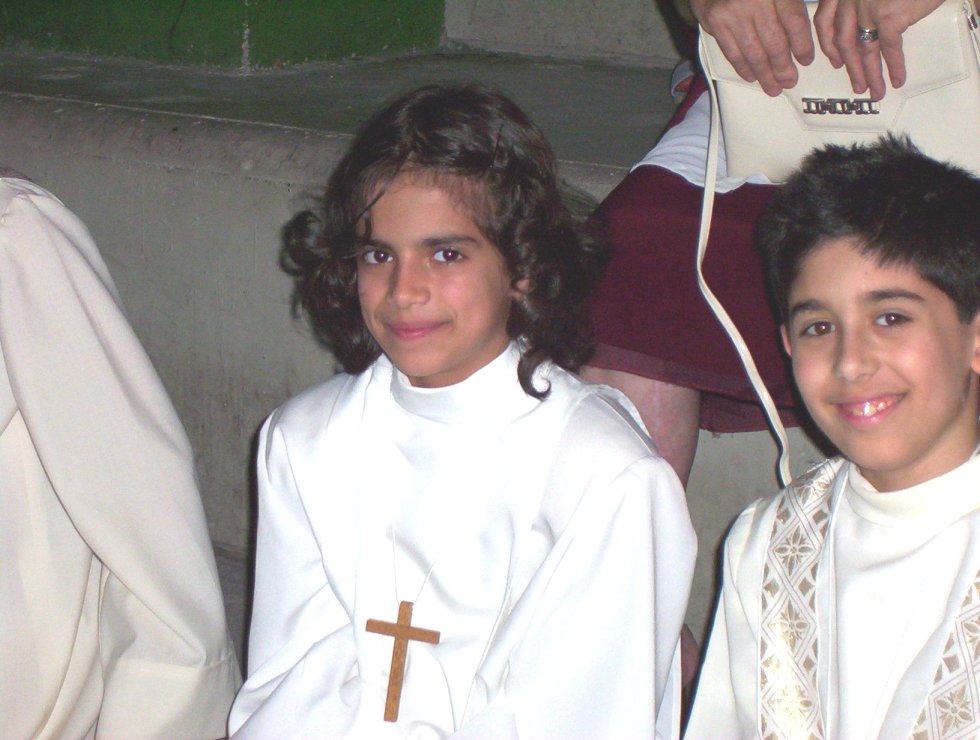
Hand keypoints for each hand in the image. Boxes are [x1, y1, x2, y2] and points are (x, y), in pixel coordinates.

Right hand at [691, 0, 815, 95]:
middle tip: (789, 81)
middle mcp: (755, 1)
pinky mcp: (716, 22)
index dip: (802, 45)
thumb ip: (787, 6)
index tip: (806, 60)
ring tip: (773, 87)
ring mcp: (734, 12)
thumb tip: (798, 41)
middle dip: (783, 68)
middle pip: (775, 42)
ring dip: (764, 75)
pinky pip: (733, 52)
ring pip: (754, 52)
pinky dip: (743, 68)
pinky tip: (752, 77)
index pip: (794, 22)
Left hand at [814, 0, 943, 99]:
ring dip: (869, 74)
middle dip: (851, 68)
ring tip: (875, 91)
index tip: (834, 62)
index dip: (828, 45)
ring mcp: (867, 7)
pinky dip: (894, 66)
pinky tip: (897, 79)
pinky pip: (888, 48)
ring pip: (863, 49)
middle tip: (857, 85)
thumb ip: (866, 2)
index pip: (825, 21)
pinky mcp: (888, 16)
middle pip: (843, 40)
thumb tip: (869, 26)